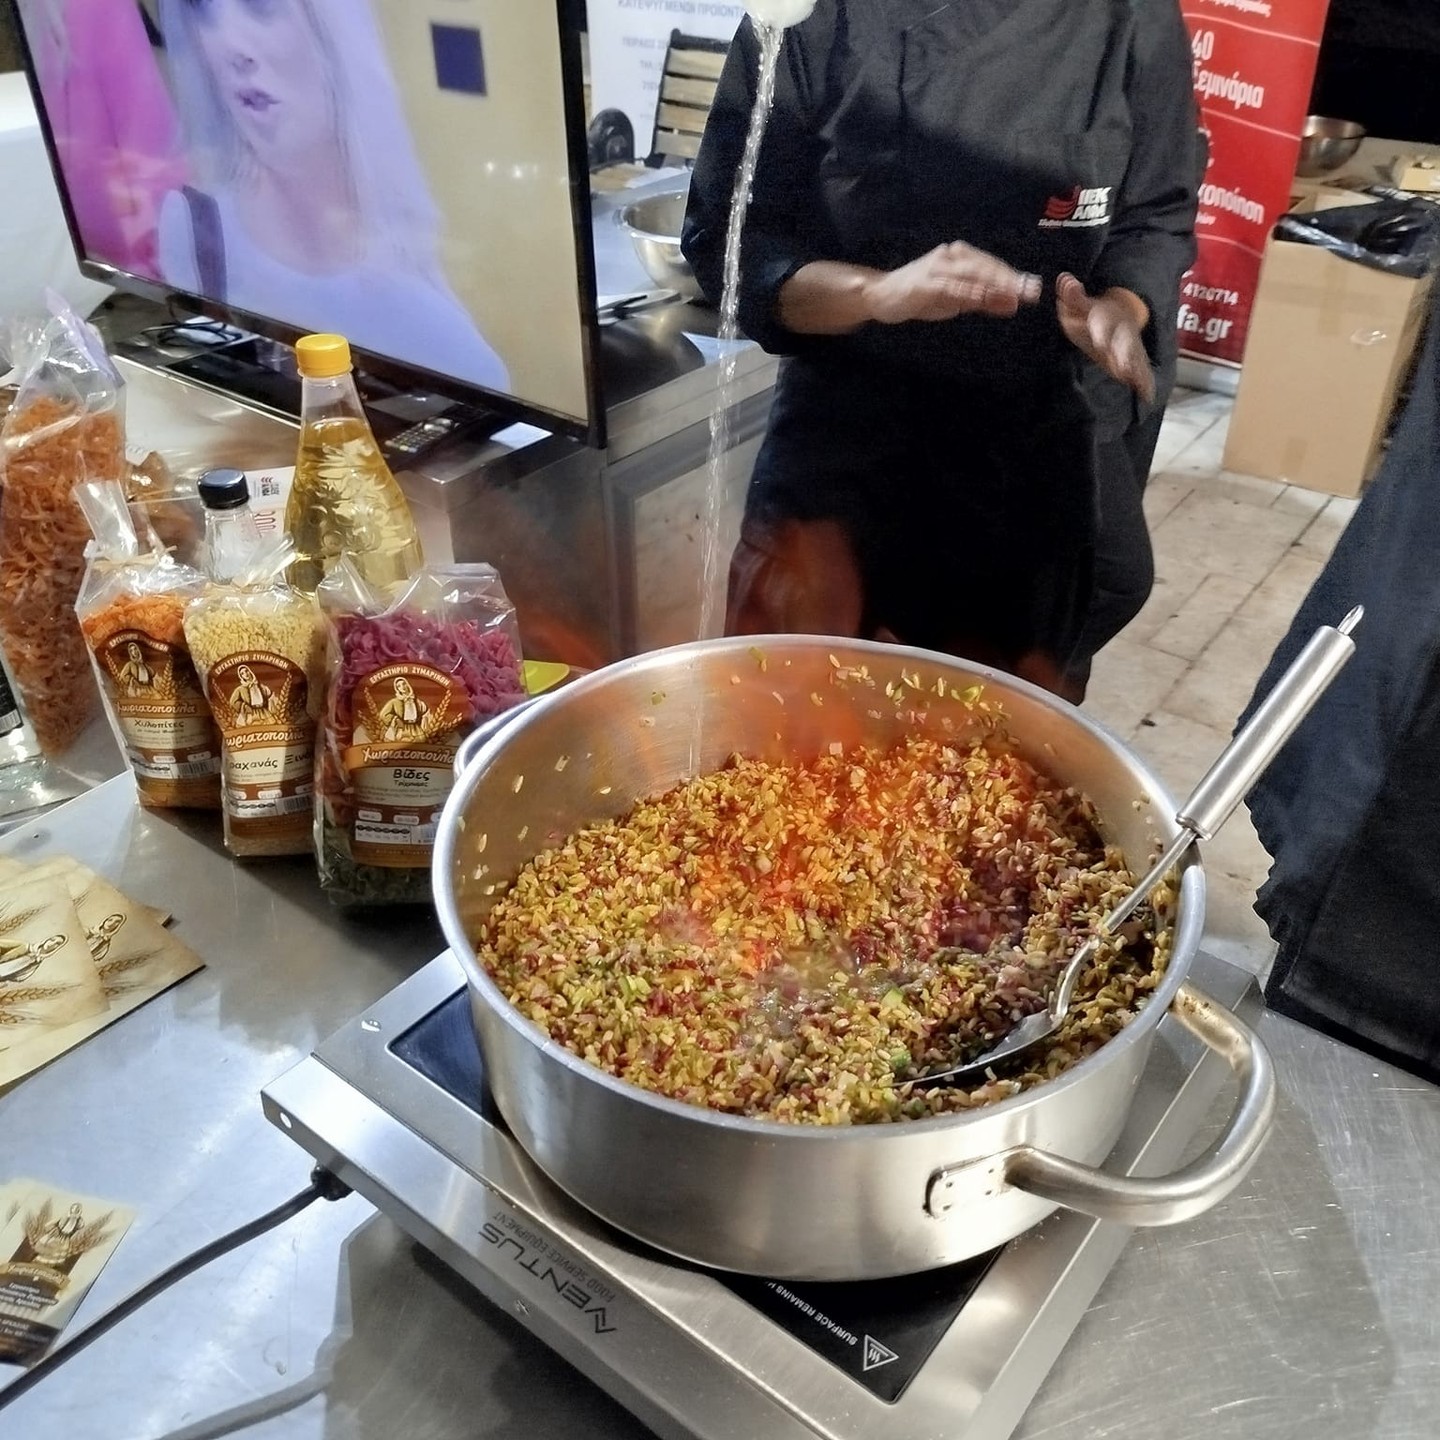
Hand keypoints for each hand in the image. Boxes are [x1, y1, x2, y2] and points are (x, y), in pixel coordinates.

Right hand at [864, 243, 1041, 324]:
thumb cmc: (919, 296)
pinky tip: (982, 297)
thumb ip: (982, 300)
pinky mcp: (924, 283)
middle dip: (1009, 280)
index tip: (1034, 288)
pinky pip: (950, 287)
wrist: (881, 295)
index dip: (1013, 276)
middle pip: (985, 267)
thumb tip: (1013, 304)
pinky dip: (968, 291)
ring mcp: (936, 268)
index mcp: (958, 256)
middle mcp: (949, 256)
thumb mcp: (955, 300)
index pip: (990, 265)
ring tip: (1013, 294)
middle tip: (1031, 291)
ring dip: (994, 284)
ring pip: (971, 274)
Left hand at [1056, 274, 1155, 403]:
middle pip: (1123, 345)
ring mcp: (1129, 348)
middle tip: (1123, 368)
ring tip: (1139, 384)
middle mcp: (1120, 334)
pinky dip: (1145, 383)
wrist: (1122, 313)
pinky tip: (1148, 395)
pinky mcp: (1134, 361)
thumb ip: (1072, 295)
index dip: (1101, 332)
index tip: (1101, 342)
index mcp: (1105, 319)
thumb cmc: (1094, 314)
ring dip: (1135, 371)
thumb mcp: (1080, 303)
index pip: (1102, 325)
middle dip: (1123, 355)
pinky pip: (1141, 373)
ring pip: (1134, 359)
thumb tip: (1064, 280)